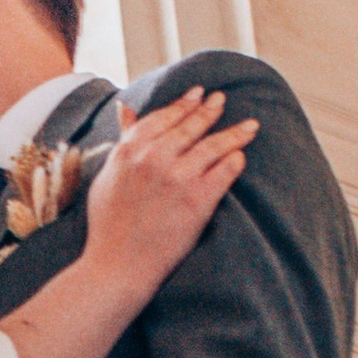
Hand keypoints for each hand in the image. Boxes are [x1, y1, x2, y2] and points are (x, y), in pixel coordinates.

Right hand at [83, 86, 256, 296]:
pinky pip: (224, 171)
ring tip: (250, 126)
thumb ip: (122, 139)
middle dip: (211, 110)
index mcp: (130, 150)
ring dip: (235, 132)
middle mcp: (154, 158)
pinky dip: (235, 160)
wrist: (118, 264)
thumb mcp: (107, 174)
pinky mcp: (198, 200)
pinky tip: (241, 155)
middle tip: (223, 100)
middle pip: (191, 126)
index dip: (184, 103)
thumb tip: (126, 109)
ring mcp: (178, 178)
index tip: (199, 94)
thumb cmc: (109, 224)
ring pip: (213, 145)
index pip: (164, 117)